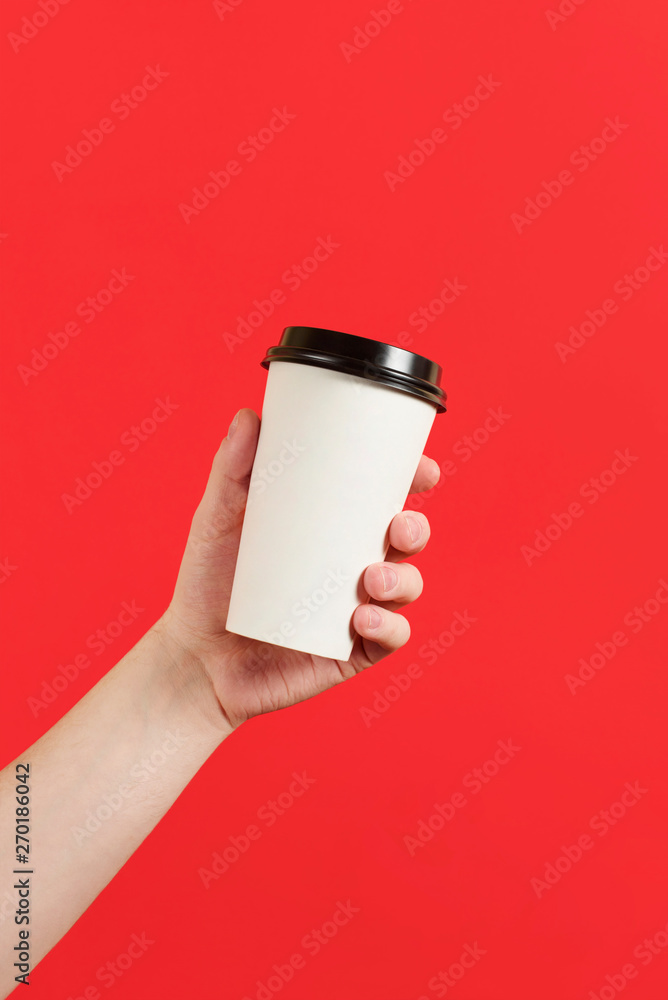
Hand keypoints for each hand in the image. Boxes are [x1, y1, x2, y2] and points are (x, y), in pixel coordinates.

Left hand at [157, 408, 439, 730]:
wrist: (194, 657)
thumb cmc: (207, 584)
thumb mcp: (216, 520)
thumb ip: (230, 470)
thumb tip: (249, 416)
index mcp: (330, 529)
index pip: (383, 499)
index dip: (413, 481)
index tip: (422, 470)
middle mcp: (351, 566)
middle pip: (407, 540)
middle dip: (416, 528)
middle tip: (396, 526)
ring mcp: (355, 609)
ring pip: (407, 587)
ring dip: (404, 579)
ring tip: (372, 579)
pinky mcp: (351, 651)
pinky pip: (391, 638)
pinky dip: (389, 627)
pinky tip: (363, 619)